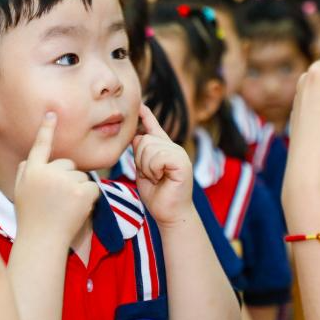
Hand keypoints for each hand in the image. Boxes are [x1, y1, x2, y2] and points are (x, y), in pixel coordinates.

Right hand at [14, 112, 99, 245]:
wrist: (42, 242)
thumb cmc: (31, 218)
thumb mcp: (20, 192)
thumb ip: (26, 172)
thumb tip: (33, 157)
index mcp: (31, 170)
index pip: (40, 145)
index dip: (46, 129)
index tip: (52, 113)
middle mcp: (48, 172)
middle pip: (68, 164)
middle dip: (67, 178)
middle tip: (57, 200)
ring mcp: (66, 181)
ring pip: (81, 176)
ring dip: (77, 189)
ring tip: (64, 208)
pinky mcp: (82, 191)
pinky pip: (92, 187)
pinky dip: (89, 198)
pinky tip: (76, 210)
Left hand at [132, 104, 193, 226]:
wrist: (170, 215)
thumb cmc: (157, 196)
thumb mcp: (144, 171)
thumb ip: (141, 154)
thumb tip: (137, 136)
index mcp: (164, 149)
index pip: (153, 128)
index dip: (146, 116)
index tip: (140, 105)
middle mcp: (173, 148)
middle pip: (144, 140)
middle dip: (140, 160)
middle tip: (151, 176)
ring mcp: (179, 153)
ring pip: (148, 148)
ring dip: (147, 167)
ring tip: (157, 178)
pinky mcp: (181, 162)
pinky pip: (157, 157)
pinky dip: (153, 170)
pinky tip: (161, 179)